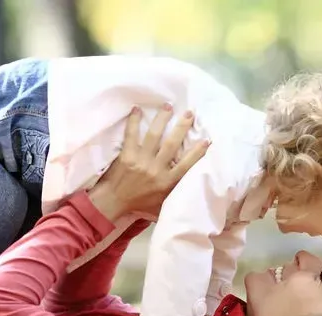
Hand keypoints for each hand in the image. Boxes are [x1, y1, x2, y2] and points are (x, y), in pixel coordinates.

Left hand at [87, 104, 208, 221]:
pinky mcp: (127, 155)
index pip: (187, 164)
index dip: (198, 151)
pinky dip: (134, 121)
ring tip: (168, 106)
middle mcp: (156, 169)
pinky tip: (137, 109)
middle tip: (190, 113)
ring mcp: (141, 161)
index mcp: (167, 181)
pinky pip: (132, 134)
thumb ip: (174, 192)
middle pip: (172, 144)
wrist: (114, 202)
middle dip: (182, 126)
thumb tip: (187, 186)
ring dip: (162, 118)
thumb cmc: (139, 203)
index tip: (207, 139)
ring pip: (154, 135)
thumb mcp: (161, 203)